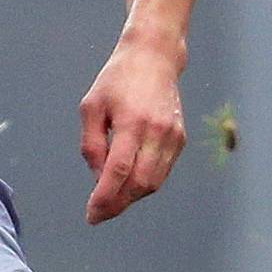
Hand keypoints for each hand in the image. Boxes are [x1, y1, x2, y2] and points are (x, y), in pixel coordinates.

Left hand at [79, 38, 186, 223]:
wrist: (154, 57)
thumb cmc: (117, 80)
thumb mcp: (91, 107)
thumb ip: (92, 145)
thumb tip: (98, 178)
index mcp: (132, 121)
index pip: (119, 171)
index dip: (105, 197)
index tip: (91, 214)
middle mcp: (157, 131)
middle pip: (140, 183)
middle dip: (118, 204)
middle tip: (98, 214)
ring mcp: (172, 136)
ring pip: (154, 183)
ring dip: (131, 198)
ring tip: (111, 201)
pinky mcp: (180, 139)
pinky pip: (162, 172)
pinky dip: (145, 184)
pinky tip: (128, 184)